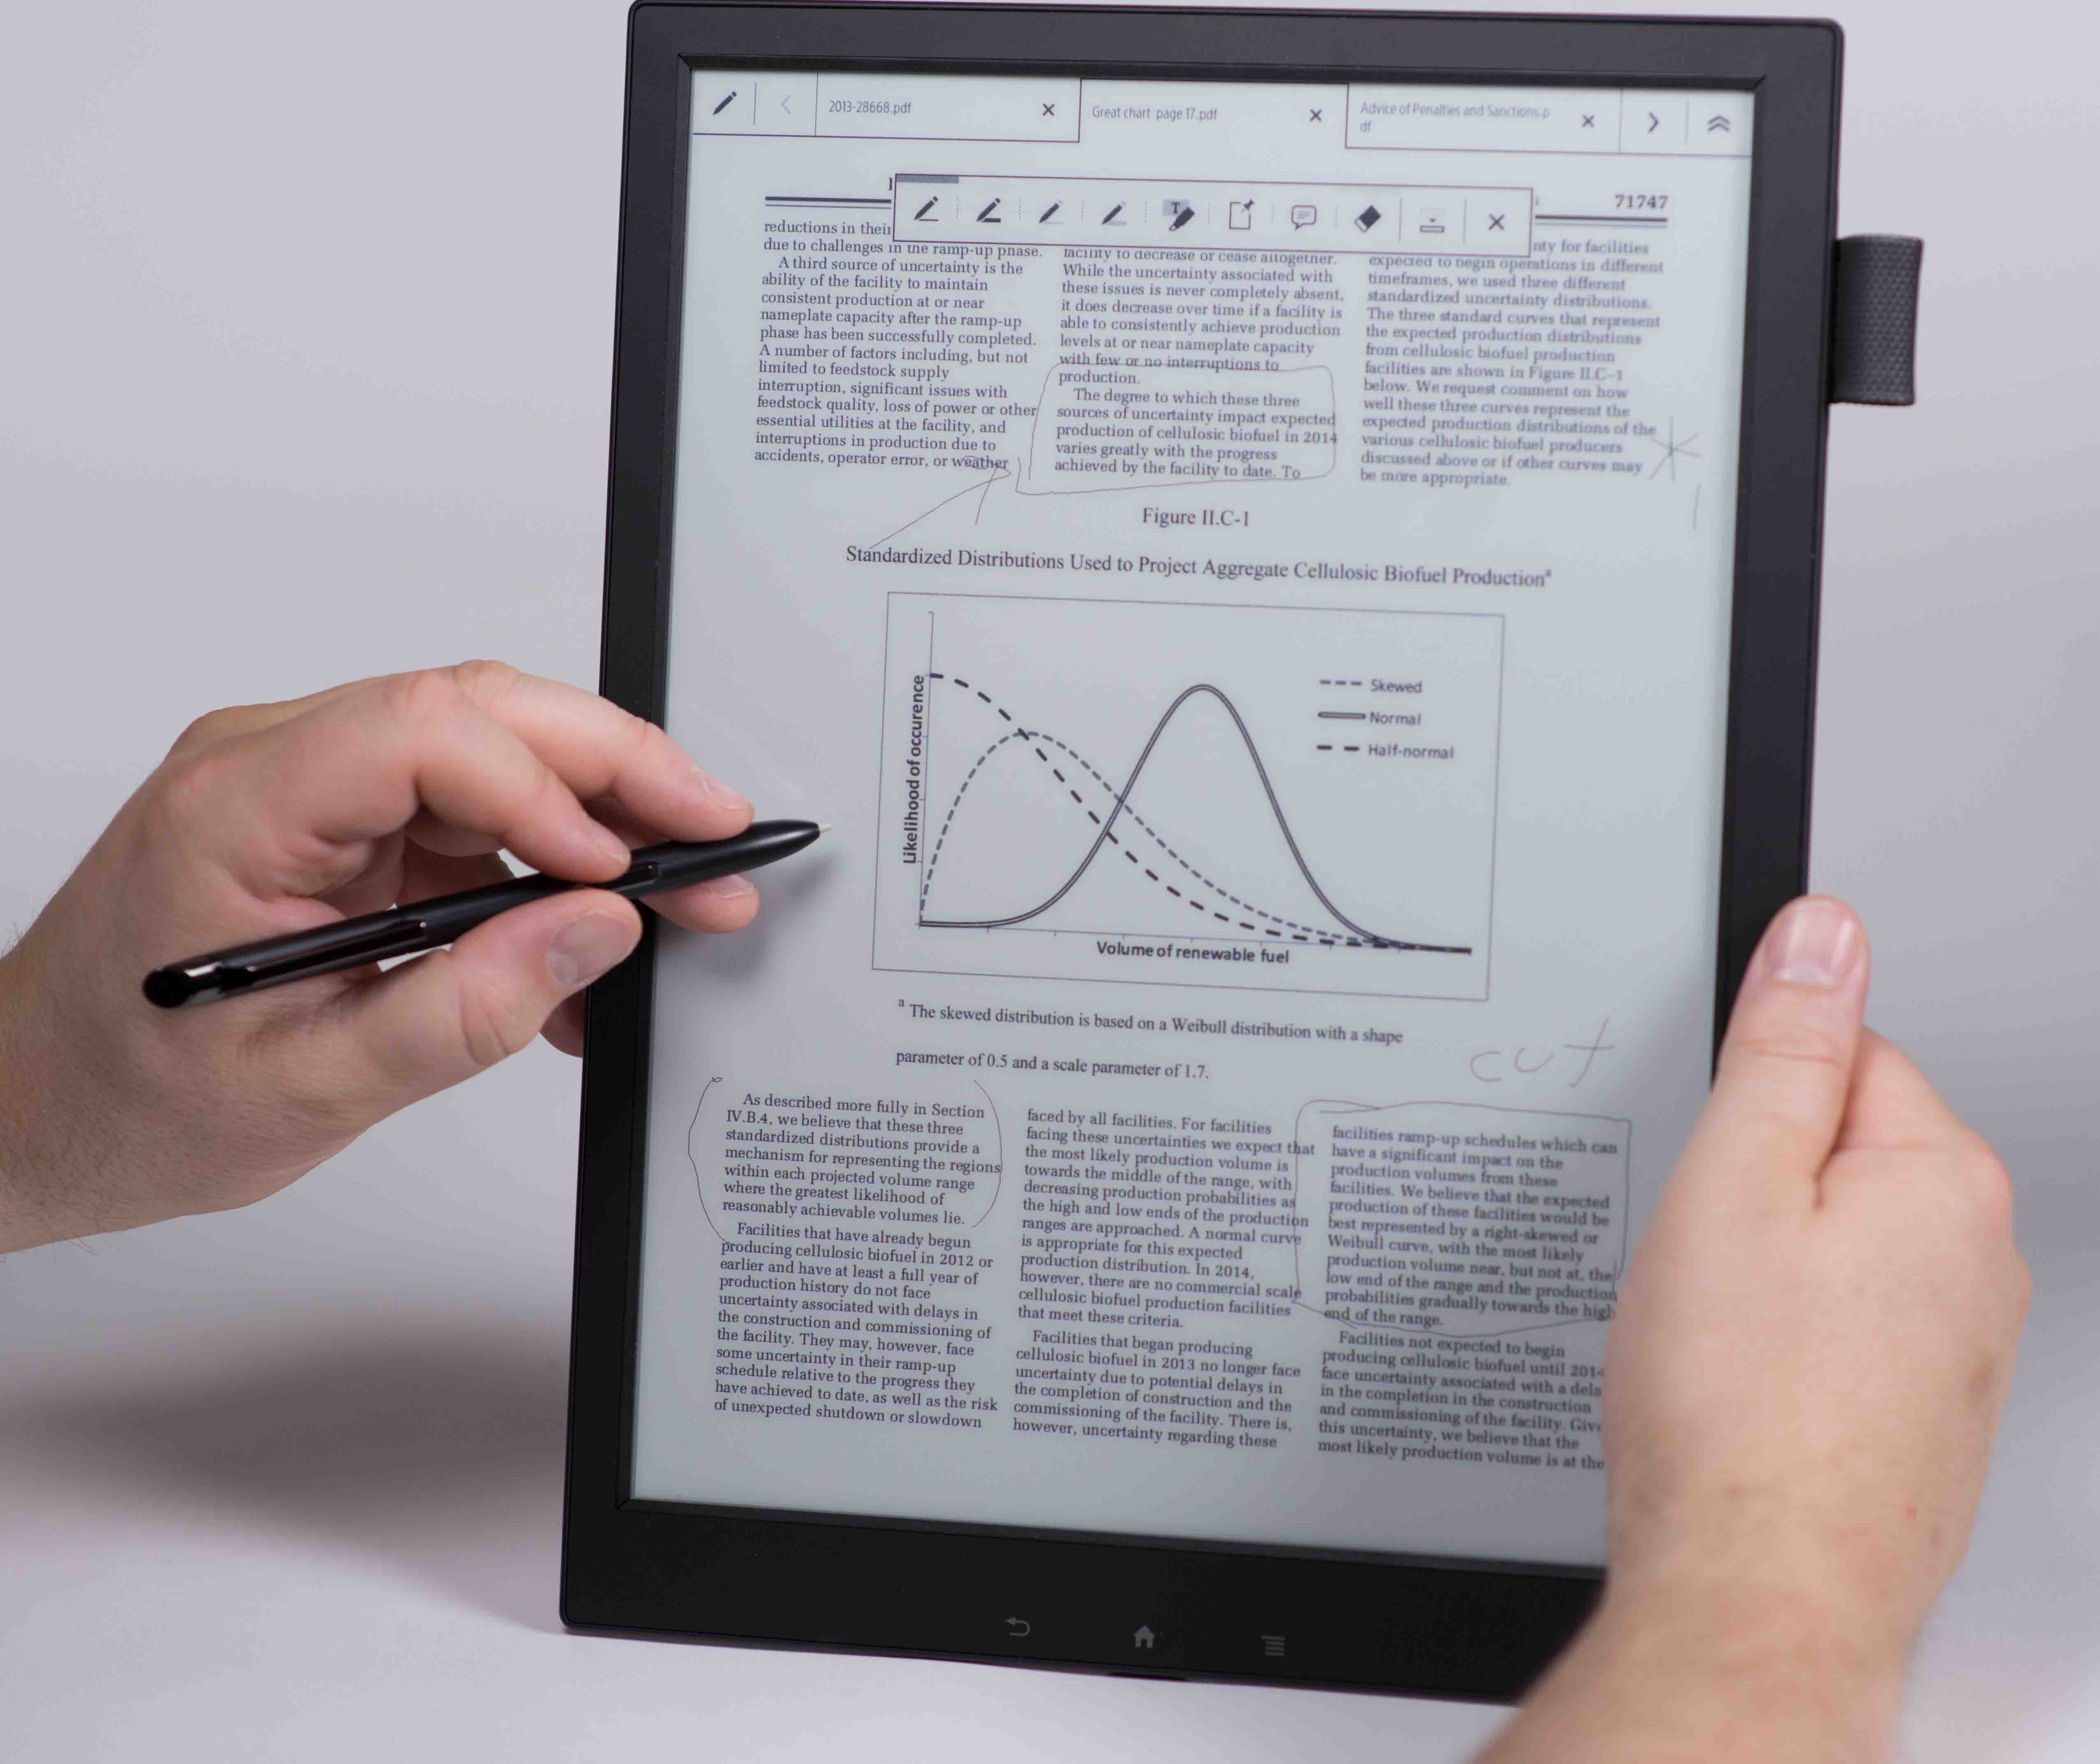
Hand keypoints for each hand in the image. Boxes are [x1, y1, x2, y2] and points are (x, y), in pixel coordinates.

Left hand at [0, 662, 759, 1252]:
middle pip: (481, 713)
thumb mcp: (308, 1086)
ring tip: (680, 910)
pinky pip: (471, 819)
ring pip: (495, 755)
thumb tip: (597, 929)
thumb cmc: (127, 1098)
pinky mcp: (340, 824)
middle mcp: (273, 763)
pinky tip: (586, 950)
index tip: (624, 875)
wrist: (34, 1108)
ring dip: (599, 827)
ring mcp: (310, 786)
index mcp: (237, 805)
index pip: (426, 732)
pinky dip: (545, 877)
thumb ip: (464, 1011)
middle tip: (718, 844)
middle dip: (619, 774)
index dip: (547, 790)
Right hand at [1483, 897, 2028, 1761]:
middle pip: (1843, 1156)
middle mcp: (1979, 1261)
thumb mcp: (1732, 1183)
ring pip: (1839, 1252)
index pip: (1844, 1055)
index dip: (1748, 1104)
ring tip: (1713, 1339)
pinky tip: (1741, 1392)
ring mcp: (1960, 1350)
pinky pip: (1845, 1334)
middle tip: (1699, 1263)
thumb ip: (1783, 1046)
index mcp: (1943, 1180)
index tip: (1708, 1166)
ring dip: (1770, 1276)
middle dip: (1759, 1192)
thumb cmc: (1738, 1411)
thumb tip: (1825, 935)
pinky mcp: (1925, 1417)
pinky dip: (1789, 1349)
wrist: (1758, 1593)